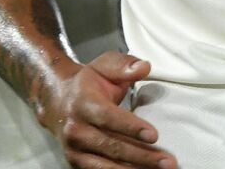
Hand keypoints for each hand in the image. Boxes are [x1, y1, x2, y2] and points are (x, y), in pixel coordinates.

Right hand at [40, 52, 174, 168]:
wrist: (57, 100)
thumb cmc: (88, 82)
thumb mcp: (104, 65)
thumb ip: (124, 65)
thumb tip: (144, 67)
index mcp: (83, 103)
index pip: (108, 118)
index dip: (131, 128)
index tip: (154, 135)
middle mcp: (75, 129)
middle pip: (110, 146)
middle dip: (141, 155)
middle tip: (167, 161)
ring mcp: (73, 148)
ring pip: (105, 165)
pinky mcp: (75, 162)